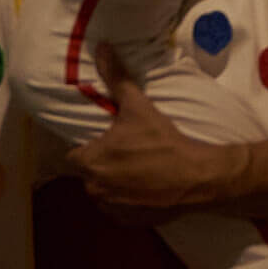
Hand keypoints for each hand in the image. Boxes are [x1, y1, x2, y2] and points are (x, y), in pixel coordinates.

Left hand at [68, 46, 231, 222]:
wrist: (194, 176)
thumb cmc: (161, 140)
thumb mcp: (137, 105)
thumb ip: (115, 77)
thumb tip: (101, 47)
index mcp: (91, 162)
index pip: (73, 154)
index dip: (86, 144)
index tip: (102, 136)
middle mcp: (95, 188)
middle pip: (88, 173)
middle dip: (100, 162)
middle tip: (122, 147)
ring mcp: (111, 208)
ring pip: (103, 190)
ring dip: (112, 180)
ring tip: (134, 165)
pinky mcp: (128, 221)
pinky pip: (118, 207)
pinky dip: (126, 198)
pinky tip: (143, 184)